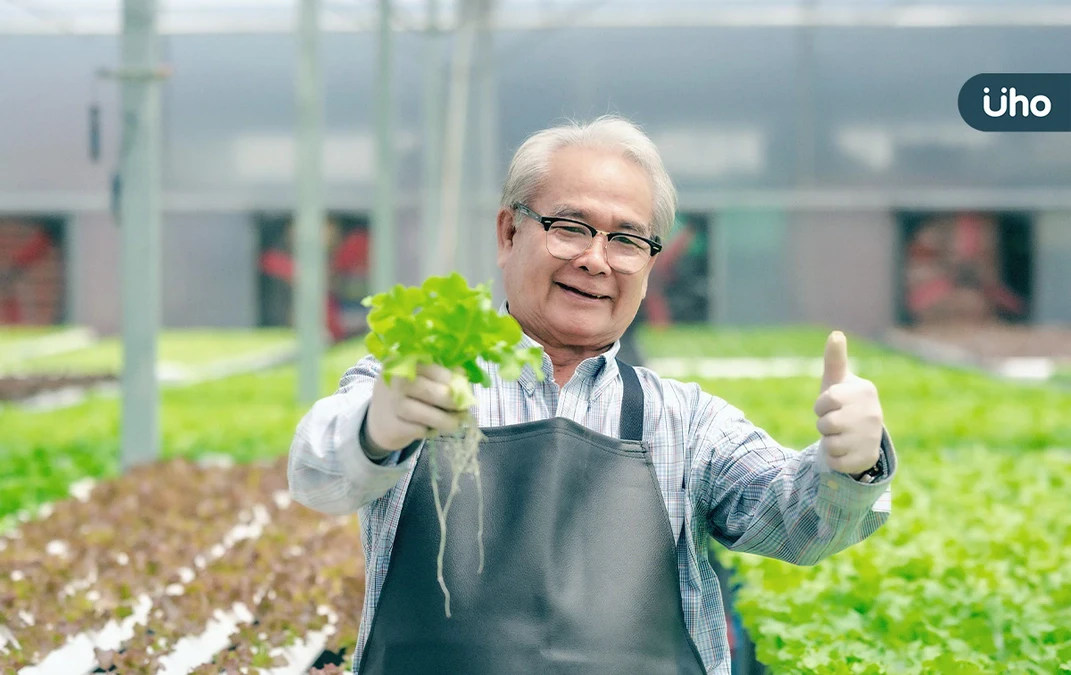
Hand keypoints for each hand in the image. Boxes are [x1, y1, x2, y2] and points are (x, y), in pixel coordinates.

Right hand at [364, 364, 468, 454]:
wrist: (378, 421)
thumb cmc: (405, 395)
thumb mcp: (418, 379)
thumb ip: (439, 375)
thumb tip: (462, 375)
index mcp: (402, 362)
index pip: (431, 368)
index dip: (451, 380)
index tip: (463, 389)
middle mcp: (393, 380)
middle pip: (429, 391)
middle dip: (451, 401)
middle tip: (464, 408)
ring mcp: (391, 403)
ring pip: (424, 413)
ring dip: (444, 420)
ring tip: (455, 423)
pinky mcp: (392, 425)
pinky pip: (418, 429)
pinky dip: (429, 430)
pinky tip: (433, 429)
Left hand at [814, 331, 883, 475]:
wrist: (862, 436)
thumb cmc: (844, 403)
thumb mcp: (837, 381)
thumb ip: (835, 358)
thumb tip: (835, 333)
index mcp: (865, 390)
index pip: (826, 400)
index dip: (821, 405)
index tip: (830, 405)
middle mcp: (873, 413)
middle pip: (826, 424)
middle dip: (824, 425)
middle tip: (835, 423)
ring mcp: (872, 437)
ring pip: (829, 444)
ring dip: (828, 442)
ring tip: (841, 436)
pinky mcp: (867, 459)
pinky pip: (834, 462)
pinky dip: (832, 458)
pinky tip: (844, 451)